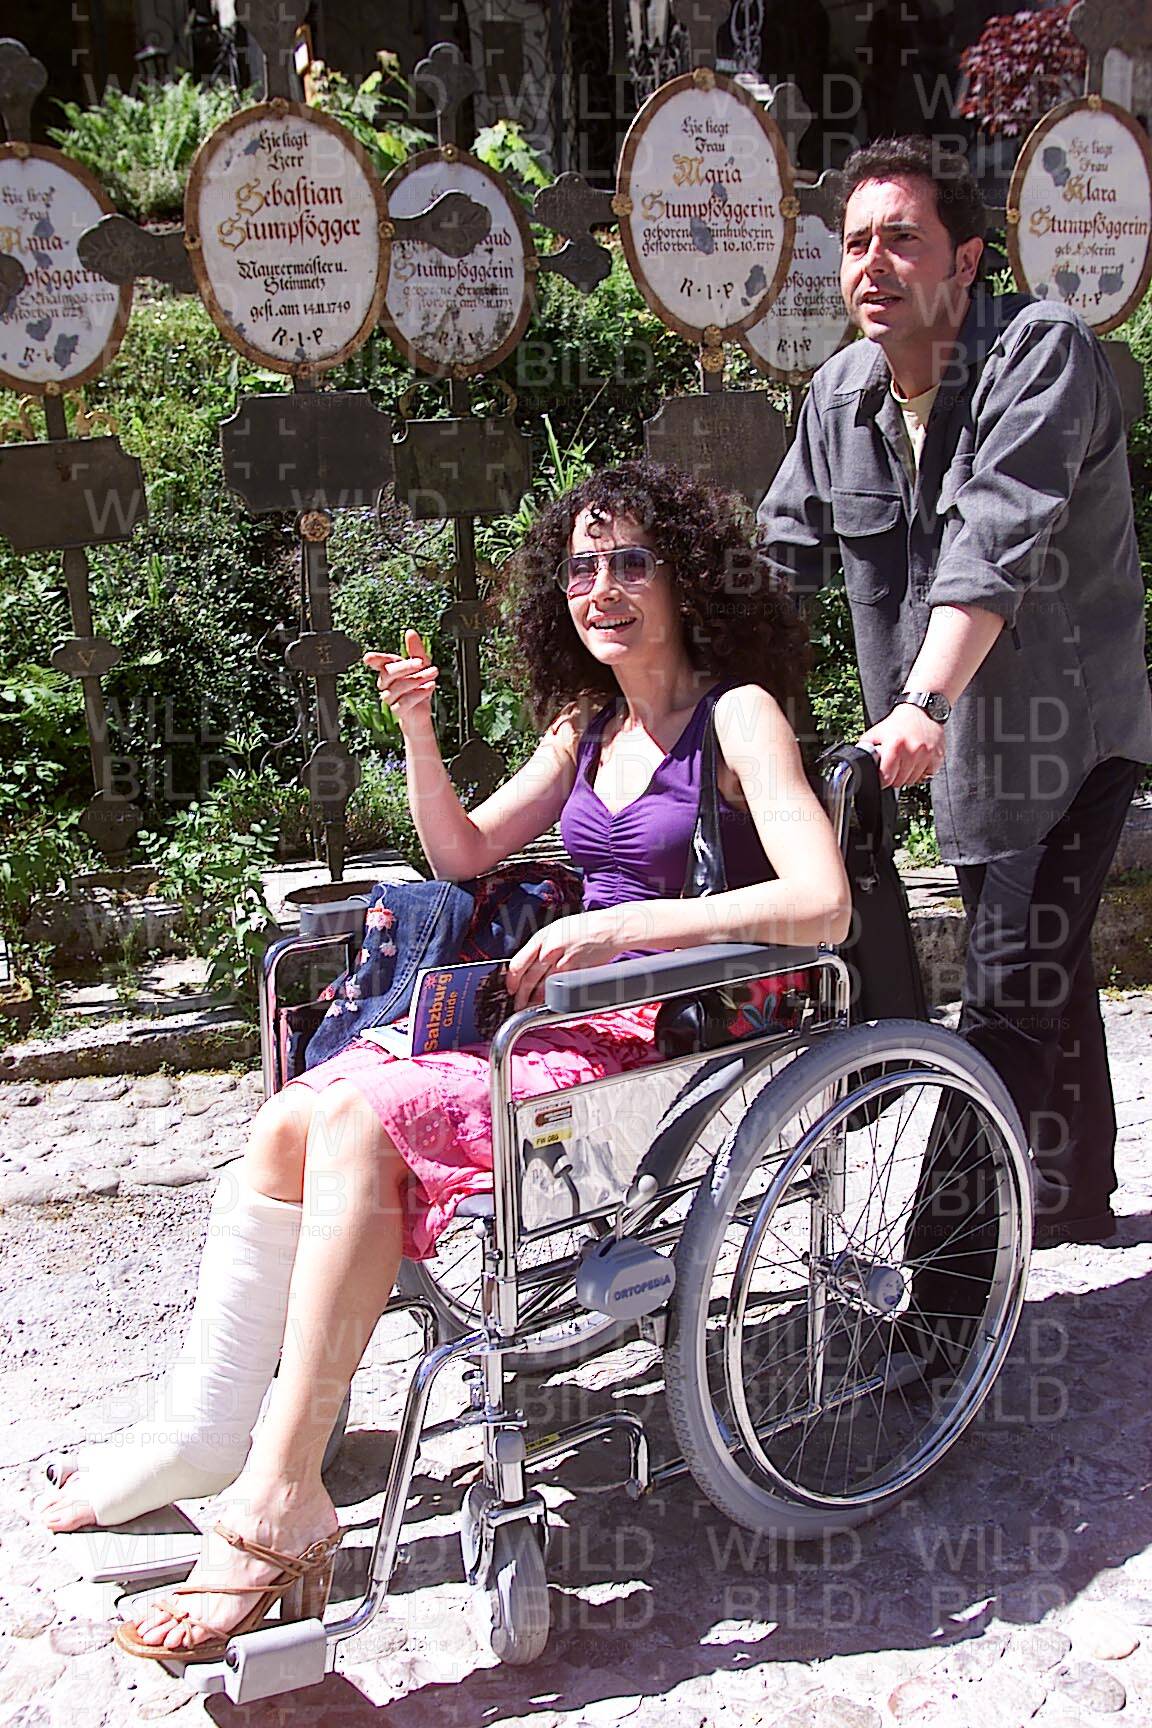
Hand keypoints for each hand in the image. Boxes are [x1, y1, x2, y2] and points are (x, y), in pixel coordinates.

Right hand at [363, 630, 437, 734]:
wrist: (422, 711)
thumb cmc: (419, 686)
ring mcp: (390, 698)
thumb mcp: (421, 665)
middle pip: (389, 673)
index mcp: (389, 670)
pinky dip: (419, 693)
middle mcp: (386, 684)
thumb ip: (415, 649)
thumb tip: (410, 632)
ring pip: (398, 687)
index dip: (375, 659)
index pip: (379, 662)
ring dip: (417, 679)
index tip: (368, 657)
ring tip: (432, 675)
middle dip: (406, 666)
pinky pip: (405, 701)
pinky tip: (429, 687)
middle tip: (421, 662)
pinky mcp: (397, 710)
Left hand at [505, 911, 631, 1010]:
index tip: (510, 988)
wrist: (609, 928)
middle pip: (529, 979)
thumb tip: (528, 964)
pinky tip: (549, 1002)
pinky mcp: (577, 973)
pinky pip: (560, 989)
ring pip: (544, 987)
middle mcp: (551, 950)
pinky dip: (553, 998)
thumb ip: (541, 945)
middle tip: (518, 1004)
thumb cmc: (584, 927)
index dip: (511, 979)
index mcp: (542, 937)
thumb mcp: (556, 929)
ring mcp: (564, 963)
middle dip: (521, 995)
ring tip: (530, 1006)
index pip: (518, 963)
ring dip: (535, 1000)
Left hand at [860, 704, 944, 788]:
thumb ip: (866, 748)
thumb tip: (857, 762)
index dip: (882, 780)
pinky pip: (927, 775)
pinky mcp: (937, 756)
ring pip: (914, 780)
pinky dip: (922, 773)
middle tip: (893, 768)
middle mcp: (913, 750)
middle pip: (900, 781)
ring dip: (908, 776)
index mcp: (895, 745)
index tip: (882, 778)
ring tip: (905, 763)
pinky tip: (917, 762)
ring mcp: (927, 754)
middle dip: (894, 778)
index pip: (887, 777)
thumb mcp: (876, 733)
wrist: (922, 711)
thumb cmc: (899, 723)